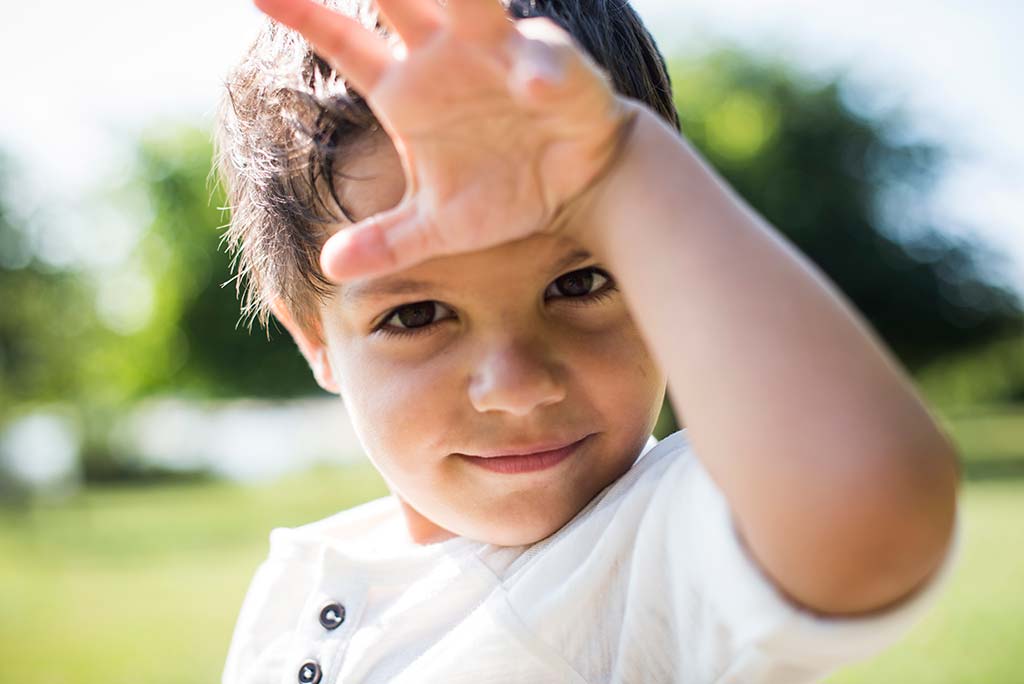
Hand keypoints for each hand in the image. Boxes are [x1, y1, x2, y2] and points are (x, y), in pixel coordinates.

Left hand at [253, 0, 638, 280]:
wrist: (576, 187)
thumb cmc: (504, 191)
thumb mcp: (438, 226)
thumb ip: (388, 242)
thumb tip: (329, 264)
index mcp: (408, 90)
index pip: (346, 45)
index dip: (305, 15)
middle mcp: (448, 57)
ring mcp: (500, 53)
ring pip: (471, 2)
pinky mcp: (554, 68)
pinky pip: (544, 62)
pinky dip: (540, 71)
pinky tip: (532, 84)